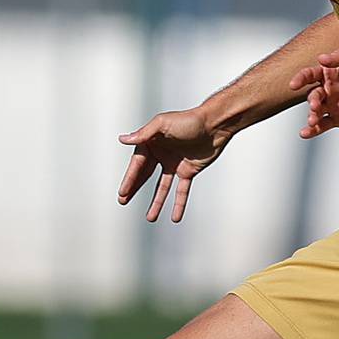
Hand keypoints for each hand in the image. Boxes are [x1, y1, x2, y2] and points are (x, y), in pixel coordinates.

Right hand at [117, 108, 230, 222]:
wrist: (215, 125)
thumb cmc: (189, 120)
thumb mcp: (163, 124)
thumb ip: (144, 133)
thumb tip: (123, 139)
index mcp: (152, 142)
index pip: (138, 164)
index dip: (130, 179)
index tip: (123, 193)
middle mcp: (161, 154)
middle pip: (145, 175)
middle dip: (134, 189)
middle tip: (123, 202)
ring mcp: (175, 164)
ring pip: (162, 187)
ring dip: (156, 202)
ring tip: (150, 218)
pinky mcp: (189, 171)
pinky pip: (181, 190)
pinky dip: (178, 204)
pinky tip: (175, 217)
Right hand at [287, 41, 338, 138]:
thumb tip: (320, 59)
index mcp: (329, 71)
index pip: (309, 74)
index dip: (300, 78)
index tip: (295, 84)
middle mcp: (328, 88)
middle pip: (313, 95)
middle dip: (312, 101)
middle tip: (315, 105)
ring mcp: (334, 104)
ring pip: (316, 112)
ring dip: (312, 116)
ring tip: (313, 120)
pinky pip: (325, 125)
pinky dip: (314, 130)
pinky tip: (305, 132)